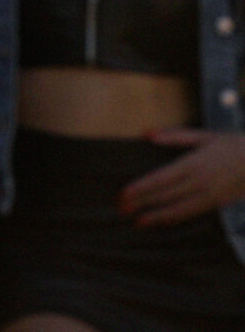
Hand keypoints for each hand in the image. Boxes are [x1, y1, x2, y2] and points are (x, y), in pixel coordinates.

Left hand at [118, 129, 244, 227]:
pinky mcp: (219, 203)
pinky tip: (162, 221)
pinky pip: (193, 212)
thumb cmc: (234, 144)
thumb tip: (147, 134)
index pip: (160, 178)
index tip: (123, 194)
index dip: (140, 188)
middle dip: (142, 203)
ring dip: (156, 215)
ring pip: (178, 208)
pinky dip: (176, 218)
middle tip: (121, 209)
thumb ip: (174, 135)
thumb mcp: (205, 135)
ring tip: (138, 221)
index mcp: (193, 162)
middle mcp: (199, 181)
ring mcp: (210, 194)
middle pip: (165, 194)